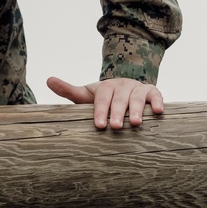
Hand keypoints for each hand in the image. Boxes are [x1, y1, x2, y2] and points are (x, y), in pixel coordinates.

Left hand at [47, 76, 163, 129]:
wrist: (125, 89)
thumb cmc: (103, 98)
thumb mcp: (86, 94)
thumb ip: (68, 90)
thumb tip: (47, 80)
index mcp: (105, 87)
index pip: (102, 98)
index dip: (100, 111)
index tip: (99, 125)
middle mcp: (122, 86)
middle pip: (120, 98)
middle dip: (118, 112)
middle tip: (116, 127)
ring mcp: (138, 88)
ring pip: (138, 98)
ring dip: (138, 109)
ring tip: (137, 123)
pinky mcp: (152, 92)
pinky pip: (156, 95)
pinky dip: (158, 102)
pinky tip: (158, 112)